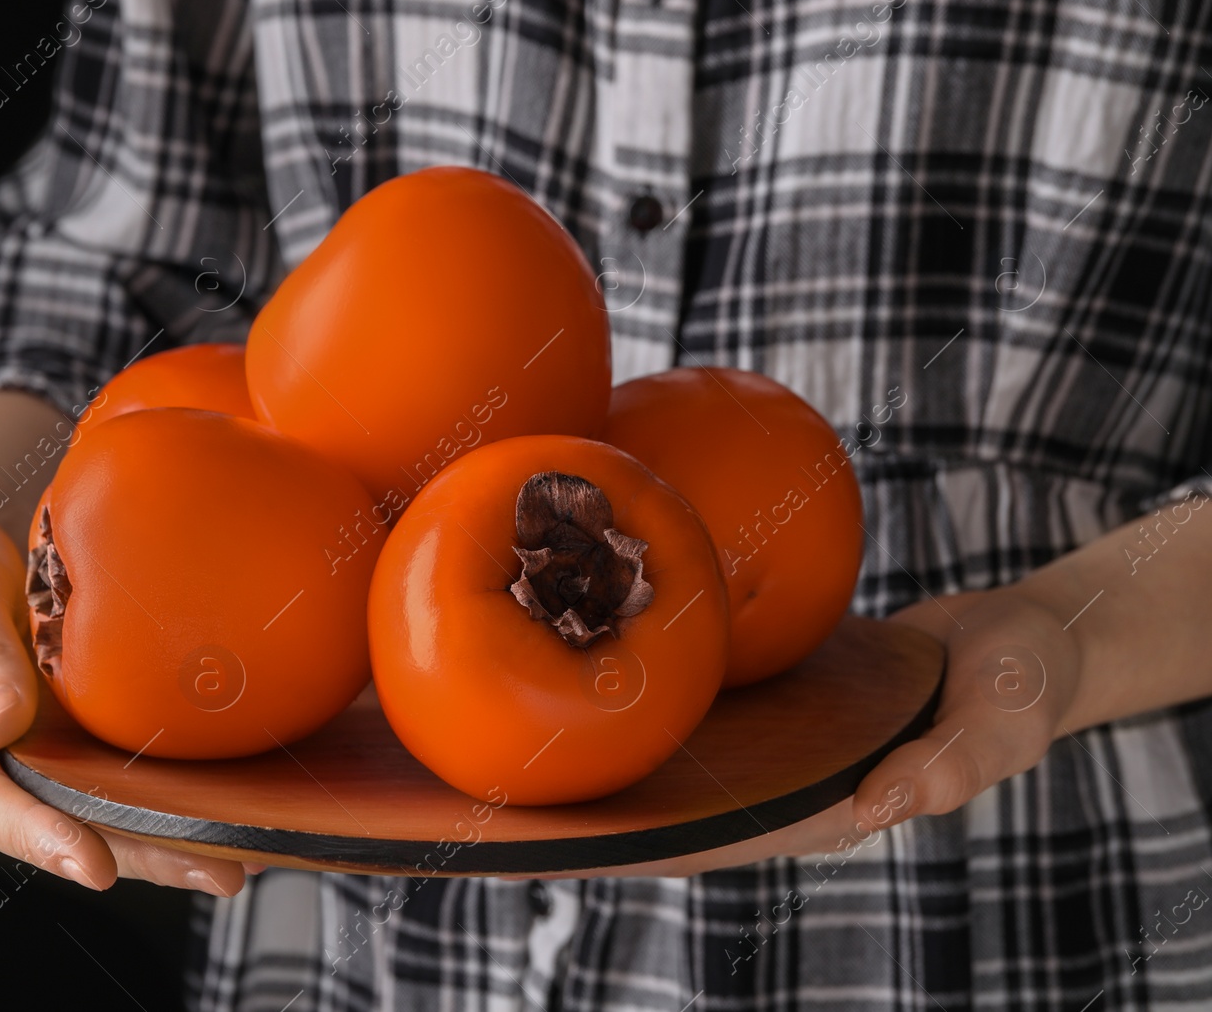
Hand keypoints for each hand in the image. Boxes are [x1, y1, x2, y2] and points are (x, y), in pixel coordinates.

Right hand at [0, 494, 252, 895]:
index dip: (35, 834)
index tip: (93, 862)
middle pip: (42, 826)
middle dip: (129, 855)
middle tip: (213, 874)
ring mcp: (0, 764)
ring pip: (76, 818)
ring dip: (153, 844)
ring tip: (230, 862)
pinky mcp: (40, 751)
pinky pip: (93, 788)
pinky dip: (150, 805)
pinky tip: (212, 817)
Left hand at [509, 584, 1081, 879]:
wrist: (1014, 642)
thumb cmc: (1022, 689)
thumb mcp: (1002, 722)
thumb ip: (951, 766)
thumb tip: (881, 807)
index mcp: (805, 808)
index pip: (693, 838)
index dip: (614, 846)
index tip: (526, 842)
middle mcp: (762, 777)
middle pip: (647, 797)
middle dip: (560, 798)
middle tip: (457, 782)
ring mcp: (753, 733)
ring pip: (647, 742)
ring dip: (573, 734)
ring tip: (472, 713)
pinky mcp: (751, 686)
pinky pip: (676, 681)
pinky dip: (618, 668)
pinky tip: (556, 633)